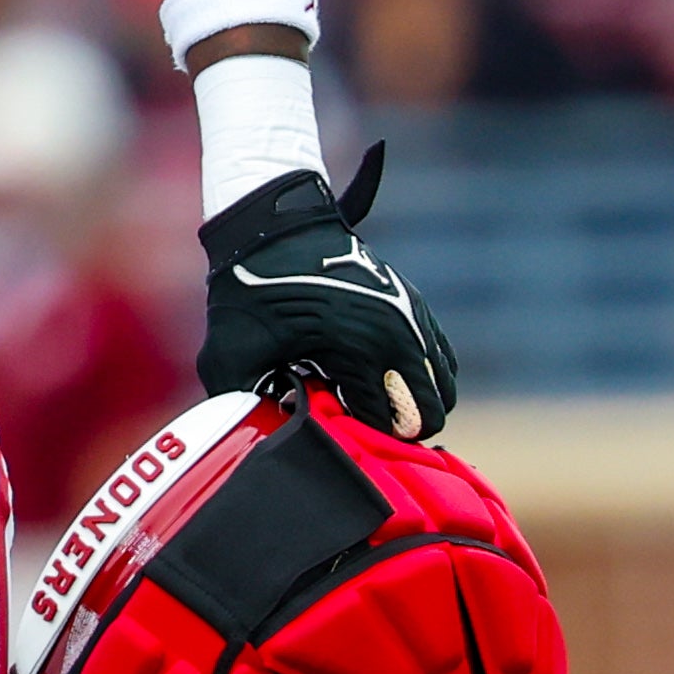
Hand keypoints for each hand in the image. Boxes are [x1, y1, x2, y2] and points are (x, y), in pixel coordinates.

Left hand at [198, 144, 458, 441]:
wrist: (273, 230)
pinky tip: (375, 373)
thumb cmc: (251, 293)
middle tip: (353, 418)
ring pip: (443, 388)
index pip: (396, 426)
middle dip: (397, 426)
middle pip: (432, 413)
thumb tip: (271, 443)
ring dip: (411, 401)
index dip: (365, 438)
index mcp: (363, 350)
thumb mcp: (230, 354)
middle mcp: (402, 335)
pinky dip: (418, 376)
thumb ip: (246, 405)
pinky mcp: (417, 306)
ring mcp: (415, 318)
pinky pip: (442, 359)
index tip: (334, 427)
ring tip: (364, 397)